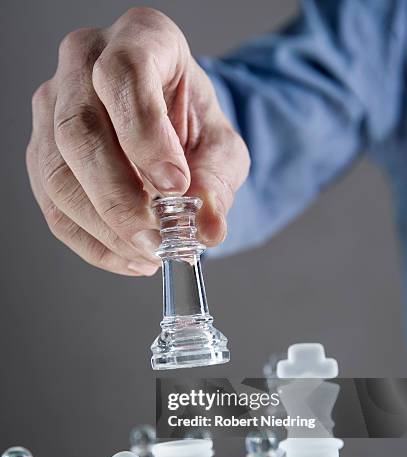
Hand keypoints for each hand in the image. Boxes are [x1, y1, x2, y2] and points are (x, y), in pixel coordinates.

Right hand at [26, 7, 249, 275]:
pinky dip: (92, 243)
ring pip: (57, 173)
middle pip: (80, 129)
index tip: (174, 185)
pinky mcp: (43, 154)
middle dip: (118, 196)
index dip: (145, 133)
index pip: (125, 72)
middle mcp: (84, 64)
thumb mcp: (221, 148)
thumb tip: (207, 227)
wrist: (171, 132)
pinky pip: (54, 207)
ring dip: (103, 227)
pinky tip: (128, 257)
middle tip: (155, 237)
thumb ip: (217, 181)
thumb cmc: (192, 127)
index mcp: (140, 39)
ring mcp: (54, 108)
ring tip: (147, 252)